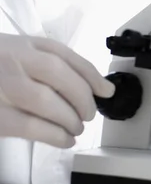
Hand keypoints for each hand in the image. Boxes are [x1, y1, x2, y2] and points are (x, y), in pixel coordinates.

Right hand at [0, 34, 114, 147]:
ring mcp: (2, 87)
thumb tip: (101, 88)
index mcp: (22, 44)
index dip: (91, 76)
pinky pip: (30, 127)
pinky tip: (64, 139)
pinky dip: (55, 136)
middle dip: (83, 99)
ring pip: (47, 103)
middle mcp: (12, 61)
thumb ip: (55, 62)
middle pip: (61, 78)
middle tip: (89, 114)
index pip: (65, 56)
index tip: (106, 91)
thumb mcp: (20, 51)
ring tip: (76, 127)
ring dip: (70, 120)